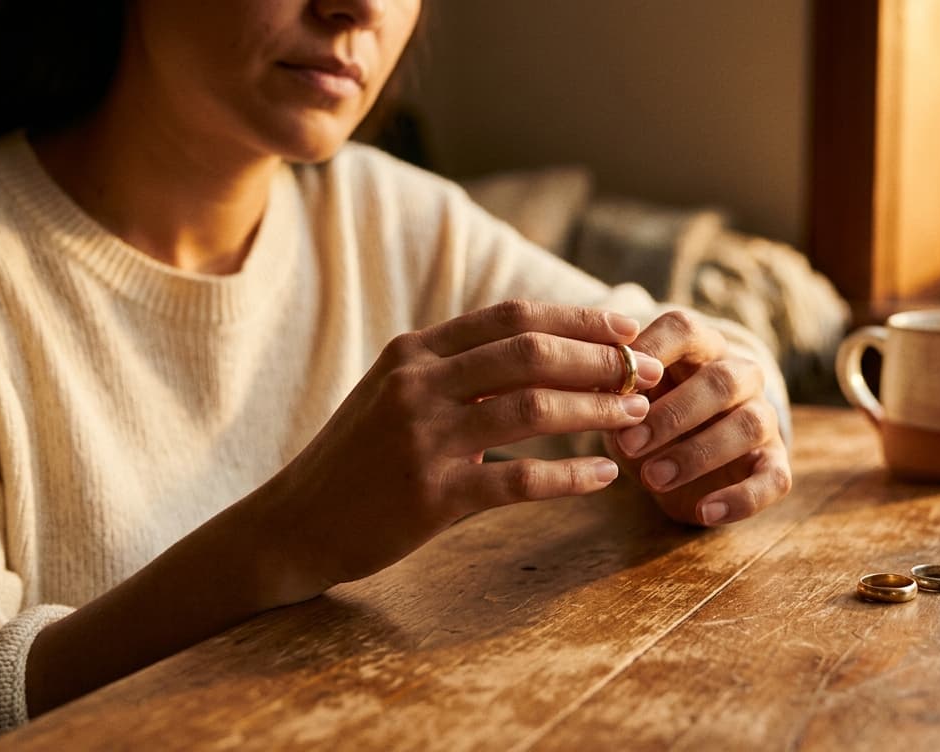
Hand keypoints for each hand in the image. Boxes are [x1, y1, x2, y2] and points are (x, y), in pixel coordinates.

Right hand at [246, 300, 664, 604]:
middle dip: (598, 360)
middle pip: (529, 353)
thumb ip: (454, 366)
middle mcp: (417, 384)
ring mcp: (423, 439)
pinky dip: (570, 477)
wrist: (294, 524)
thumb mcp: (394, 392)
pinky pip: (518, 480)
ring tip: (636, 416)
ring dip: (595, 410)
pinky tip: (603, 478)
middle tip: (645, 373)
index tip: (626, 328)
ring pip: (532, 408)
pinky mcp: (431, 496)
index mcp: (414, 351)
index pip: (510, 316)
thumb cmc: (357, 458)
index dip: (576, 318)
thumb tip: (537, 346)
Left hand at [609, 311, 791, 526]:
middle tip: (629, 444)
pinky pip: (775, 478)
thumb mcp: (625, 402)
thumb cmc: (647, 419)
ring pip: (750, 425)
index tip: (622, 383)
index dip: (654, 350)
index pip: (684, 330)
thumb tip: (590, 383)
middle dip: (673, 414)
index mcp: (698, 348)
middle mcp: (739, 376)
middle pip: (721, 380)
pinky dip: (743, 498)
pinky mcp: (773, 463)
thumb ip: (609, 391)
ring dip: (699, 454)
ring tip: (653, 479)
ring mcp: (762, 418)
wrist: (684, 463)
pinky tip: (707, 512)